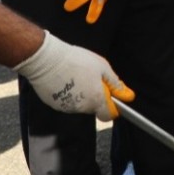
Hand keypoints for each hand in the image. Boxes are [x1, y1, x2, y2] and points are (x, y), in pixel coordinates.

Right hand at [13, 31, 133, 120]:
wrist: (45, 59)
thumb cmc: (75, 61)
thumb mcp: (102, 68)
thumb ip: (115, 84)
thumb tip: (127, 95)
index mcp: (95, 99)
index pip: (109, 115)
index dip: (112, 107)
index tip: (111, 95)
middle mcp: (81, 107)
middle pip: (94, 108)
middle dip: (96, 96)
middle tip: (91, 78)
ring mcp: (65, 107)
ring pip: (79, 104)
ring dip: (81, 94)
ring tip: (76, 76)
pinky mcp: (53, 104)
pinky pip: (66, 101)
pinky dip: (68, 94)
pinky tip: (65, 79)